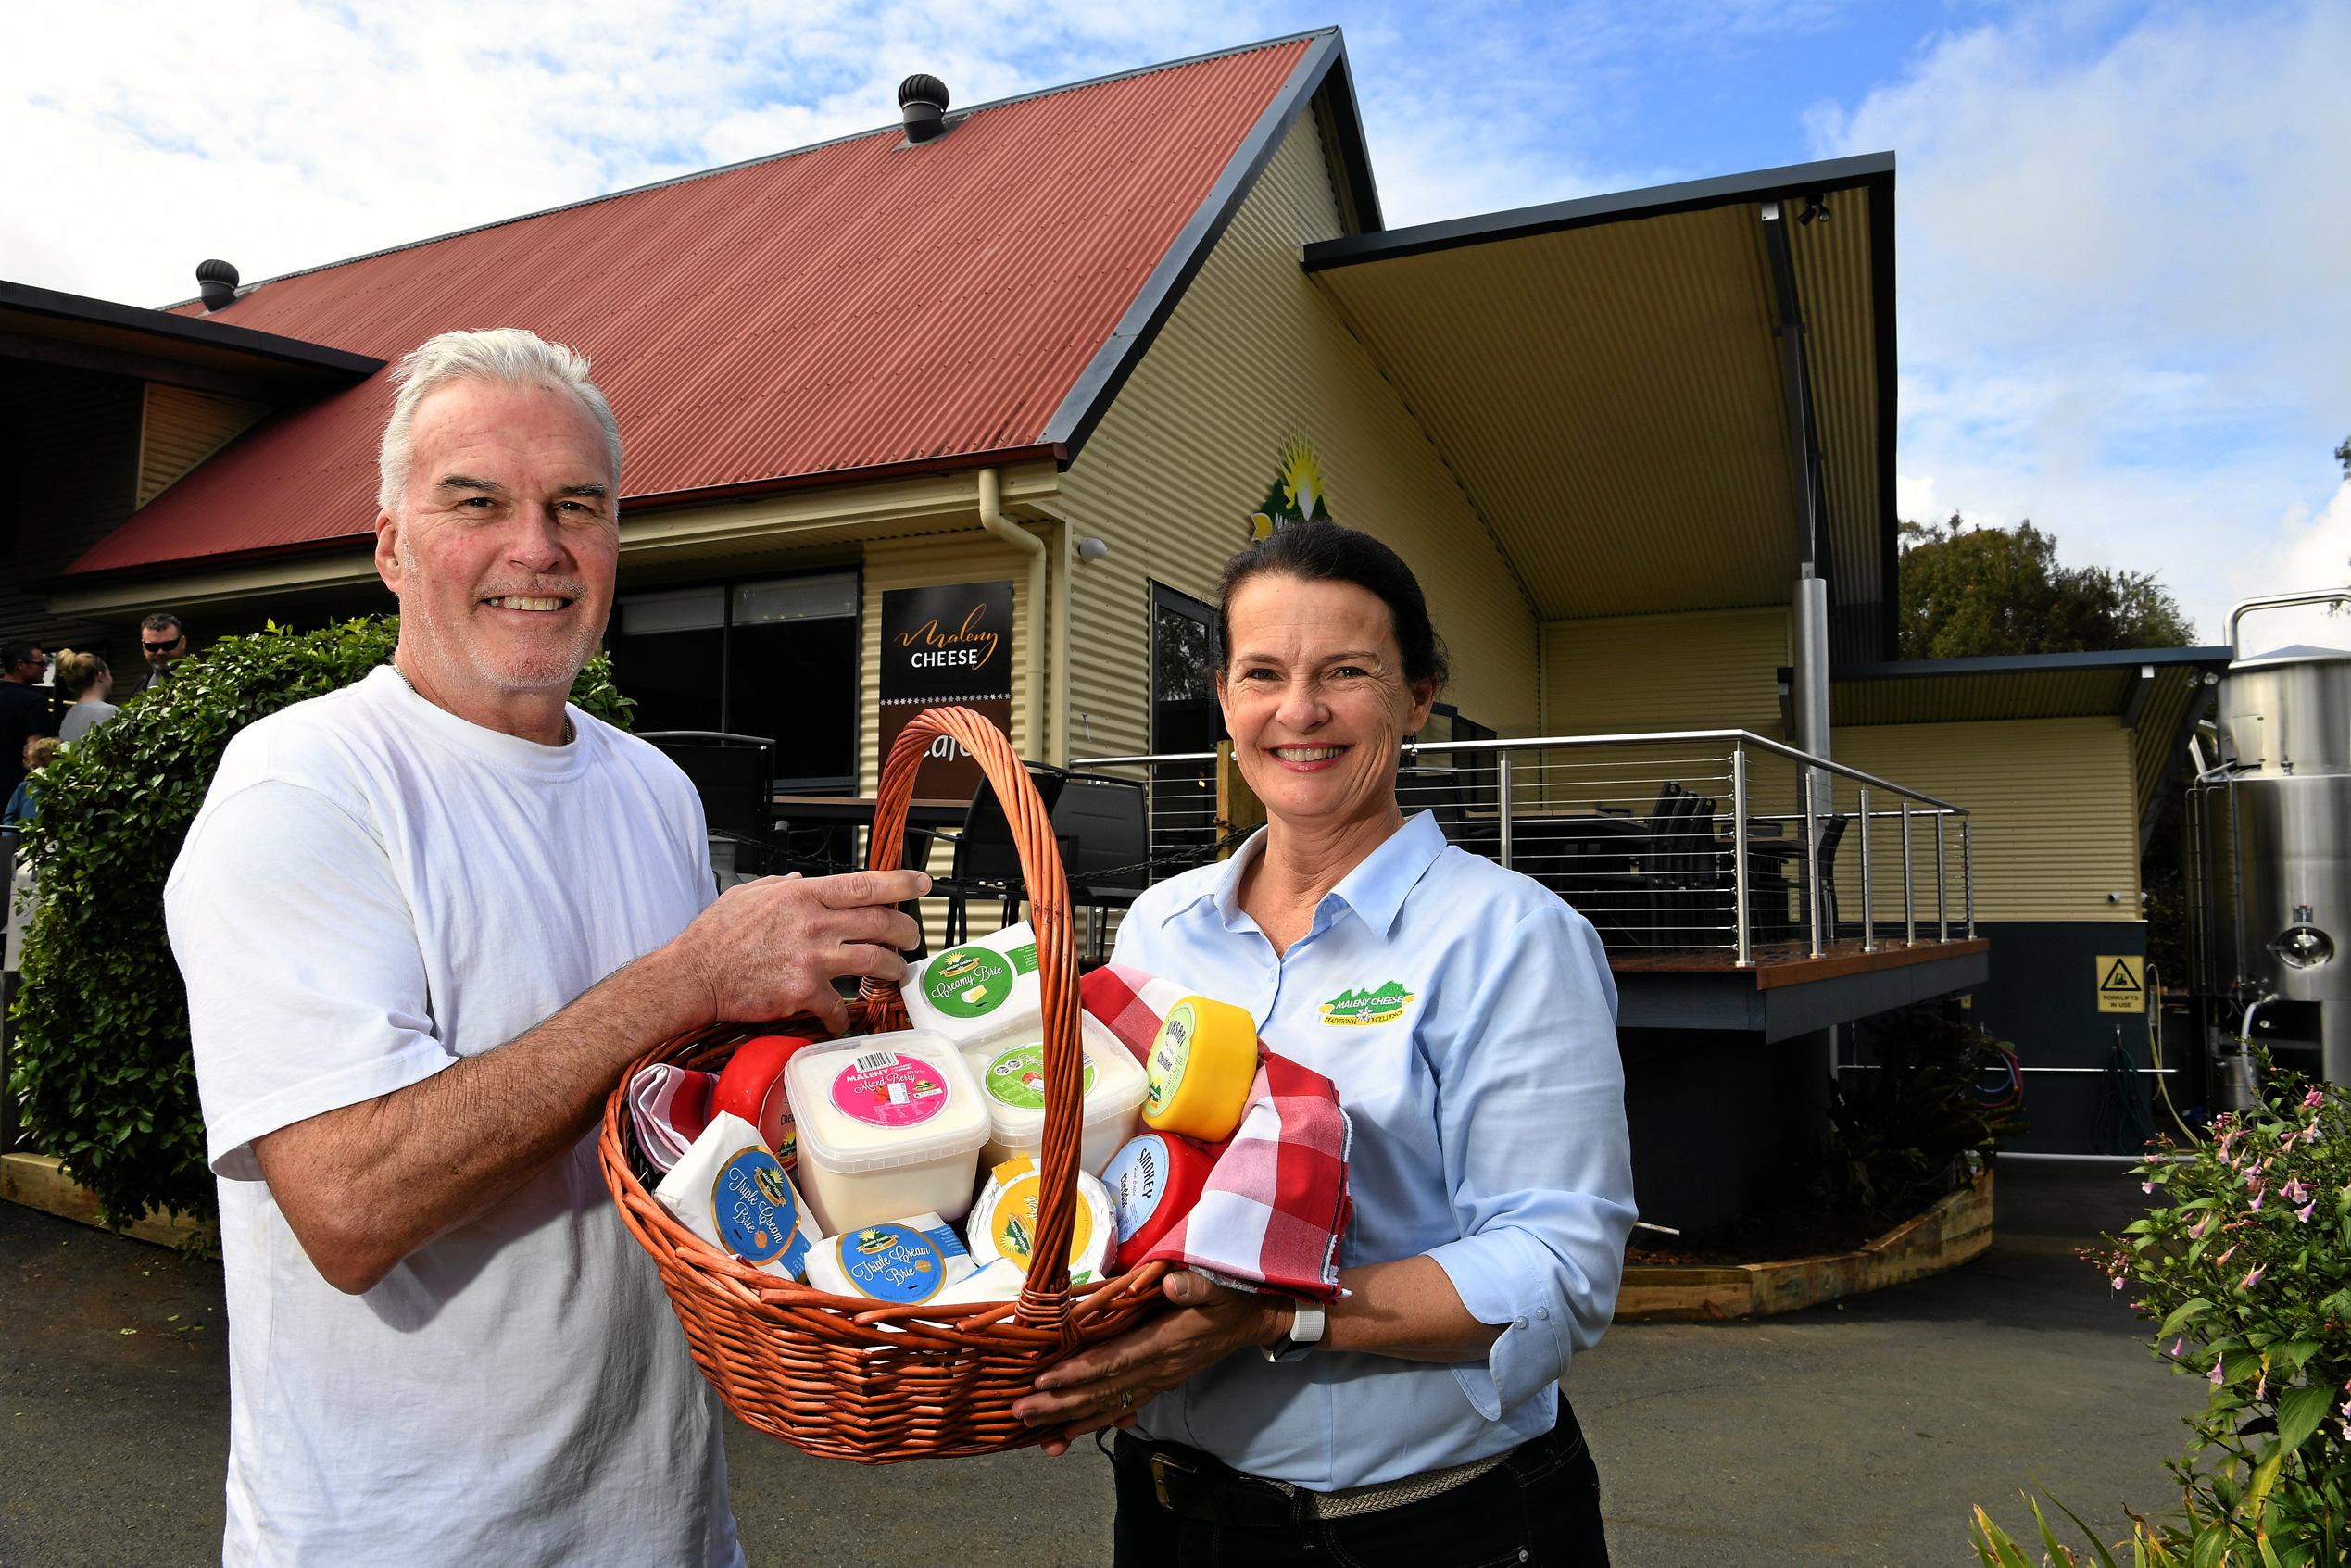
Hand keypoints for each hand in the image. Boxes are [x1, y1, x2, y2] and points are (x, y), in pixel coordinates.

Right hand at [657, 869, 928, 1032]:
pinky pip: (839, 1006)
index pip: (865, 884)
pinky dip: (845, 1016)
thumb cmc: (715, 936)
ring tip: (897, 974)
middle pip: (880, 922)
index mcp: (803, 894)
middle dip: (905, 932)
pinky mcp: (804, 992)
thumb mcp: (749, 893)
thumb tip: (804, 877)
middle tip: (912, 939)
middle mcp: (813, 923)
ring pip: (873, 961)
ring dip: (893, 970)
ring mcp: (812, 958)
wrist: (693, 975)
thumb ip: (782, 883)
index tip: (922, 884)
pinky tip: (843, 1019)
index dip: (900, 883)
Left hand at [1011, 1270, 1290, 1456]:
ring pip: (1109, 1406)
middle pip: (1103, 1391)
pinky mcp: (1158, 1383)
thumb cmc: (1232, 1297)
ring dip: (1072, 1420)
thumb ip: (1196, 1286)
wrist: (1254, 1320)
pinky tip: (1070, 1433)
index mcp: (1165, 1343)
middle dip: (1060, 1404)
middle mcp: (1158, 1369)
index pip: (1115, 1360)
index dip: (1079, 1372)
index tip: (1044, 1379)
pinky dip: (1095, 1422)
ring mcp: (1158, 1380)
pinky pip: (1122, 1407)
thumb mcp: (1220, 1285)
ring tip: (1037, 1436)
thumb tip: (1173, 1284)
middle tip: (1019, 1413)